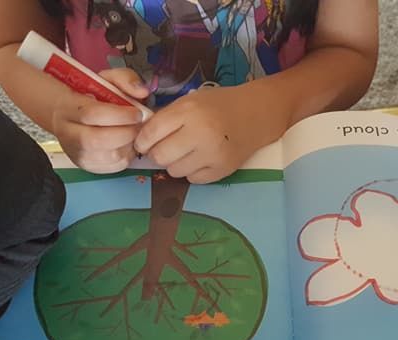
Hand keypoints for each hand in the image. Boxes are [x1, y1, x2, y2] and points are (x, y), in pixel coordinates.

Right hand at [51, 68, 148, 172]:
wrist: (71, 115)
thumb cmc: (91, 96)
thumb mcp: (106, 79)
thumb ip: (125, 79)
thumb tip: (141, 92)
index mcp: (69, 108)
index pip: (93, 114)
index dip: (120, 115)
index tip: (137, 113)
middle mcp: (68, 133)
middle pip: (98, 140)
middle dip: (127, 133)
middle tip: (139, 125)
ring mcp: (77, 153)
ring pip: (108, 156)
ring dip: (129, 145)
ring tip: (134, 133)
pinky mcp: (87, 166)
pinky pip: (113, 167)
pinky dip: (127, 156)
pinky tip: (127, 143)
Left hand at [134, 85, 270, 183]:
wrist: (256, 114)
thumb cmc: (219, 105)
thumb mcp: (190, 101)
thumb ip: (166, 117)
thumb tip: (141, 138)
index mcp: (189, 111)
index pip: (151, 133)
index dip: (142, 141)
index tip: (143, 143)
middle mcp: (200, 133)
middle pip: (160, 156)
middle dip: (157, 154)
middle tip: (164, 148)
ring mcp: (212, 154)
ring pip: (174, 171)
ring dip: (174, 164)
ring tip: (185, 152)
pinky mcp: (222, 170)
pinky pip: (192, 179)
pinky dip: (191, 171)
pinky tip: (200, 159)